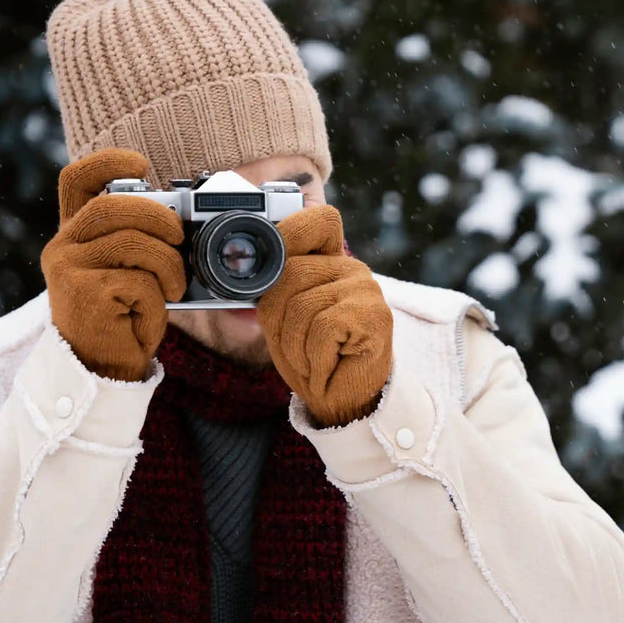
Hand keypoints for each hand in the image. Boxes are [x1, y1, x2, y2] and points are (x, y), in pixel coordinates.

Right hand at [40, 148, 185, 380]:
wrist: (102, 370)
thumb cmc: (123, 318)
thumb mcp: (130, 270)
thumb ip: (139, 239)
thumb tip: (183, 219)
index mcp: (74, 235)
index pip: (76, 180)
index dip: (107, 162)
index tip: (142, 164)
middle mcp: (62, 247)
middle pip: (112, 206)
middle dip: (158, 217)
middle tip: (180, 237)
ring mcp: (67, 270)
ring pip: (132, 243)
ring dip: (168, 264)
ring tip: (174, 286)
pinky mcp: (83, 295)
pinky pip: (138, 281)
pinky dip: (158, 297)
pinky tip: (150, 313)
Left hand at [257, 205, 392, 426]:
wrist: (345, 401)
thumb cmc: (312, 358)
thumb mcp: (282, 318)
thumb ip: (273, 288)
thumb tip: (248, 268)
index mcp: (331, 261)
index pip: (318, 220)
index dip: (290, 234)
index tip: (272, 269)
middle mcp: (351, 268)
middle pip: (291, 273)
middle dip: (277, 320)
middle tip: (295, 347)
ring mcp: (366, 290)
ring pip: (302, 306)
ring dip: (295, 347)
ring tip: (312, 361)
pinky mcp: (374, 316)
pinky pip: (322, 328)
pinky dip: (314, 358)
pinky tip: (327, 368)